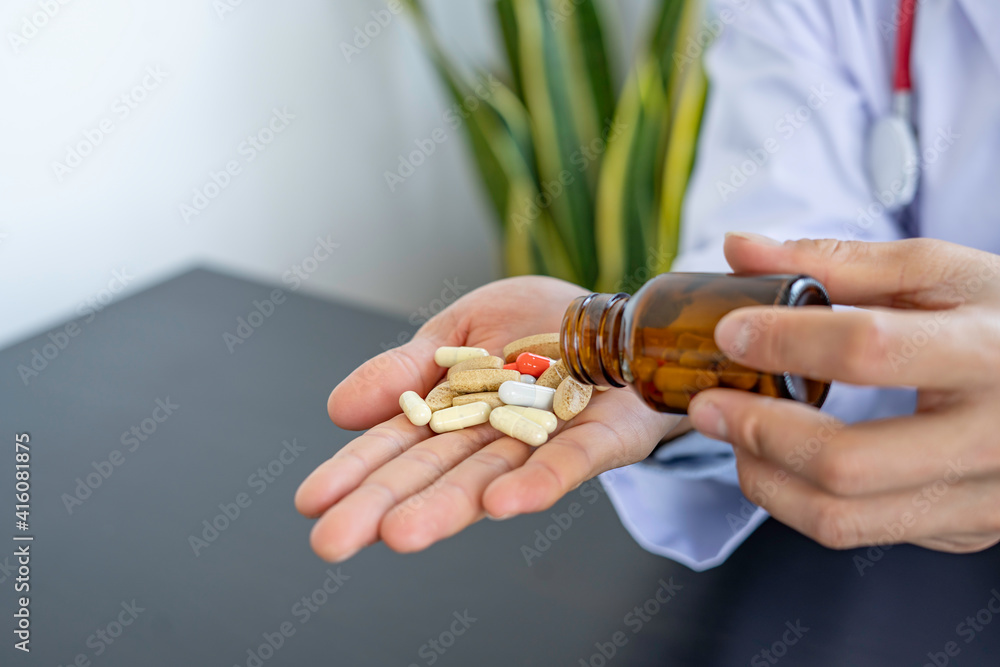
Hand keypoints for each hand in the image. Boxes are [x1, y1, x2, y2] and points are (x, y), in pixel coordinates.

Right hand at [295, 276, 680, 561]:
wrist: (619, 319)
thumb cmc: (537, 324)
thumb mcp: (459, 331)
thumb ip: (405, 369)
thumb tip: (338, 410)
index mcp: (454, 413)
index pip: (397, 446)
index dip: (355, 471)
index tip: (311, 502)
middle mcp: (494, 439)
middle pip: (434, 473)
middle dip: (384, 506)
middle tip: (332, 541)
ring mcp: (545, 442)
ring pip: (491, 478)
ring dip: (448, 507)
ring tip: (401, 534)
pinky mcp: (601, 440)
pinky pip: (569, 463)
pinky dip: (536, 482)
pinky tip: (501, 503)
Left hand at [689, 232, 999, 553]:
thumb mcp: (939, 274)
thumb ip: (837, 264)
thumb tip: (740, 249)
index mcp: (989, 353)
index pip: (869, 351)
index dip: (785, 341)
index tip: (730, 333)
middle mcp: (991, 438)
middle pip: (845, 463)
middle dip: (756, 432)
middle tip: (709, 405)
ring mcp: (981, 499)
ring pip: (843, 517)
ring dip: (765, 479)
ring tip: (736, 436)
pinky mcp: (965, 530)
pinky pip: (862, 531)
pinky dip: (800, 499)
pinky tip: (782, 460)